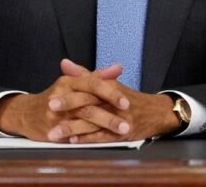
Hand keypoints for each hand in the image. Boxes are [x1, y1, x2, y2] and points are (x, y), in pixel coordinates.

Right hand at [0, 59, 130, 141]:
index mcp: (70, 81)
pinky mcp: (50, 128)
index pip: (93, 84)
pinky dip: (86, 138)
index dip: (111, 93)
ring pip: (82, 121)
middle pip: (89, 104)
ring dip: (102, 128)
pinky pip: (72, 134)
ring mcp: (55, 113)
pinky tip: (99, 142)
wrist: (26, 112)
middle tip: (128, 123)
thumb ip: (98, 76)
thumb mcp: (74, 82)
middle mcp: (61, 95)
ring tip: (119, 133)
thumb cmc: (57, 96)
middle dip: (110, 115)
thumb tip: (119, 68)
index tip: (127, 102)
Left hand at [56, 60, 181, 142]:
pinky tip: (73, 141)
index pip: (87, 88)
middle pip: (88, 104)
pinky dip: (87, 139)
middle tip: (48, 113)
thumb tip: (64, 64)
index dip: (68, 94)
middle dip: (67, 109)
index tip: (50, 99)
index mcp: (109, 86)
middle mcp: (114, 101)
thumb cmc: (130, 98)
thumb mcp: (110, 83)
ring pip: (92, 122)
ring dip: (72, 128)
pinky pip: (103, 136)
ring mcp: (119, 118)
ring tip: (54, 133)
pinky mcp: (124, 133)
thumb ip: (85, 75)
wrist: (156, 112)